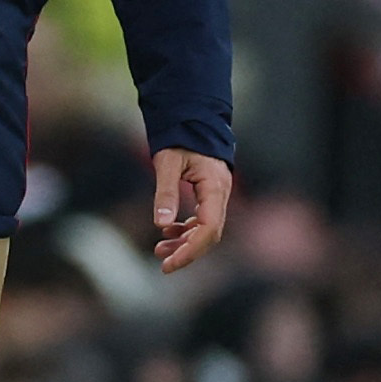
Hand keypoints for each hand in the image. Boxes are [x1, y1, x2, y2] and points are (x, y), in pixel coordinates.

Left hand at [151, 147, 232, 273]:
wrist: (191, 116)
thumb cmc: (180, 135)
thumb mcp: (167, 161)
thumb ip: (165, 191)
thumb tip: (161, 224)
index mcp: (215, 187)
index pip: (209, 229)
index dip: (191, 250)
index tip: (170, 263)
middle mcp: (220, 194)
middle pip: (210, 234)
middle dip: (188, 252)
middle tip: (164, 265)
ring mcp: (217, 194)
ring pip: (206, 229)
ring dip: (185, 242)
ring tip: (159, 251)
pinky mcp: (209, 193)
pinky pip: (202, 219)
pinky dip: (186, 229)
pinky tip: (168, 231)